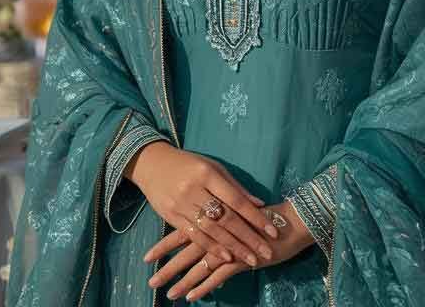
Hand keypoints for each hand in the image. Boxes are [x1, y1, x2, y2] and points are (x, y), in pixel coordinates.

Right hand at [127, 142, 282, 271]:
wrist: (150, 163)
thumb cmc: (187, 164)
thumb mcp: (212, 167)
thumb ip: (234, 187)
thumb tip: (260, 204)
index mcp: (207, 174)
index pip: (236, 200)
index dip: (256, 218)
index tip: (273, 232)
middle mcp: (193, 190)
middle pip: (226, 218)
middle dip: (248, 238)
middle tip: (267, 253)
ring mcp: (180, 204)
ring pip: (211, 230)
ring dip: (233, 247)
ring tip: (251, 260)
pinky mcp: (170, 216)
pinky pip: (194, 235)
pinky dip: (211, 247)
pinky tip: (226, 257)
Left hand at [145, 201, 314, 301]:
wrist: (285, 223)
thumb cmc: (257, 217)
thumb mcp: (230, 213)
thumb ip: (212, 221)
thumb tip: (192, 227)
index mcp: (209, 219)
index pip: (180, 233)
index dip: (162, 247)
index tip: (146, 258)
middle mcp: (215, 233)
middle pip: (185, 253)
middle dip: (167, 269)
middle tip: (151, 282)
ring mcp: (227, 247)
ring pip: (199, 267)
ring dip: (183, 282)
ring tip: (169, 294)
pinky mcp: (241, 261)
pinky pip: (218, 276)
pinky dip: (205, 287)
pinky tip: (193, 297)